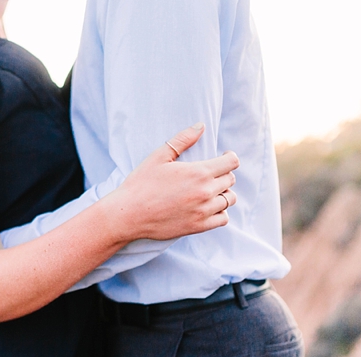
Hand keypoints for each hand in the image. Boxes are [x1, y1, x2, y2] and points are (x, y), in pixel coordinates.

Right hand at [109, 123, 238, 240]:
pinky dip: (220, 212)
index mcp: (198, 172)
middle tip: (211, 174)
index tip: (223, 157)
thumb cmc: (140, 184)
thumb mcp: (159, 157)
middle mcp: (205, 192)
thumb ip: (182, 140)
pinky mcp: (198, 226)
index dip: (230, 157)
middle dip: (224, 174)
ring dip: (223, 193)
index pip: (231, 162)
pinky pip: (223, 219)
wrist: (128, 214)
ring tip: (211, 191)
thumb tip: (200, 126)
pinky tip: (209, 207)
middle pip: (231, 180)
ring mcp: (203, 211)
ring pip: (229, 200)